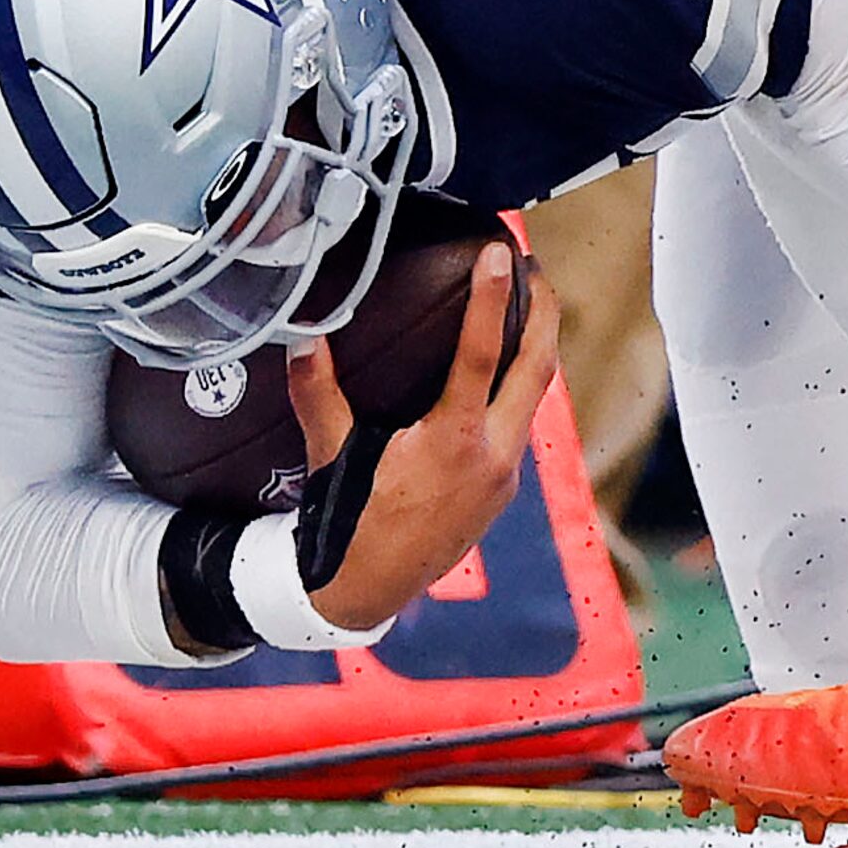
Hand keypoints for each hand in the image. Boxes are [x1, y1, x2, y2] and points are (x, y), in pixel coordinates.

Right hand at [289, 245, 561, 630]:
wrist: (370, 593)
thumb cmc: (349, 524)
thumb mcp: (330, 457)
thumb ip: (319, 395)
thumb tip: (303, 336)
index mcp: (453, 442)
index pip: (481, 355)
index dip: (492, 299)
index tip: (503, 255)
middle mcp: (492, 455)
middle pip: (537, 367)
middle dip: (544, 313)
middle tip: (533, 267)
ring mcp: (504, 473)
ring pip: (535, 396)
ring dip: (537, 347)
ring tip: (527, 303)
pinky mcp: (504, 488)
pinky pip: (520, 422)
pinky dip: (519, 384)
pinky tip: (503, 366)